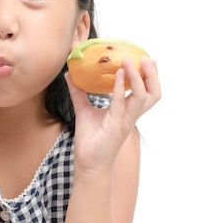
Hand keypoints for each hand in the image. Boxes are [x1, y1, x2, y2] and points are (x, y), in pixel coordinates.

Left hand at [66, 56, 160, 174]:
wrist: (88, 164)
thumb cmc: (90, 140)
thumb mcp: (83, 110)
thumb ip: (79, 92)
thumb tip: (70, 74)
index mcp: (128, 110)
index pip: (146, 91)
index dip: (150, 75)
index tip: (148, 58)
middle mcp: (131, 114)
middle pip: (153, 93)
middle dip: (153, 75)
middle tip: (147, 58)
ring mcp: (125, 120)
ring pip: (143, 96)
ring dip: (138, 77)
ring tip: (130, 61)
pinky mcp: (116, 125)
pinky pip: (121, 103)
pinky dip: (120, 87)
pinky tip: (118, 73)